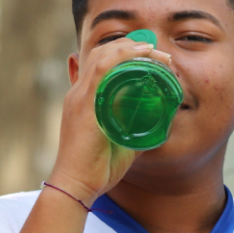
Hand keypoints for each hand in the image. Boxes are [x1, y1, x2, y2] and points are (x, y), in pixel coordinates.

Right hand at [48, 39, 175, 204]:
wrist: (76, 185)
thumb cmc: (97, 169)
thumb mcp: (120, 143)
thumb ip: (134, 131)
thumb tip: (157, 125)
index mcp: (85, 100)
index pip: (99, 64)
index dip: (123, 53)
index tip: (149, 55)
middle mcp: (79, 94)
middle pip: (100, 54)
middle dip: (130, 47)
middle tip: (157, 52)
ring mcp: (80, 97)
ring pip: (102, 57)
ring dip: (130, 49)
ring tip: (153, 50)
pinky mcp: (84, 105)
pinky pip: (100, 70)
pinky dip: (121, 57)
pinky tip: (139, 54)